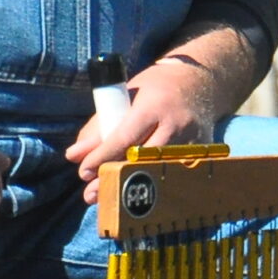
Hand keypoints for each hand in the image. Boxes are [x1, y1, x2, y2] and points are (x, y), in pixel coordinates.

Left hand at [65, 57, 226, 203]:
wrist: (201, 81)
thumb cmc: (155, 89)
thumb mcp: (124, 97)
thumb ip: (99, 127)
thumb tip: (75, 156)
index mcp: (156, 106)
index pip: (125, 137)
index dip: (102, 157)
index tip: (83, 172)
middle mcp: (177, 123)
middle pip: (142, 159)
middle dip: (113, 177)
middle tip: (90, 193)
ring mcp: (193, 139)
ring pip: (158, 170)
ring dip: (130, 184)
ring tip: (109, 197)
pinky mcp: (202, 151)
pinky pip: (173, 172)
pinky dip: (153, 181)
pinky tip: (138, 190)